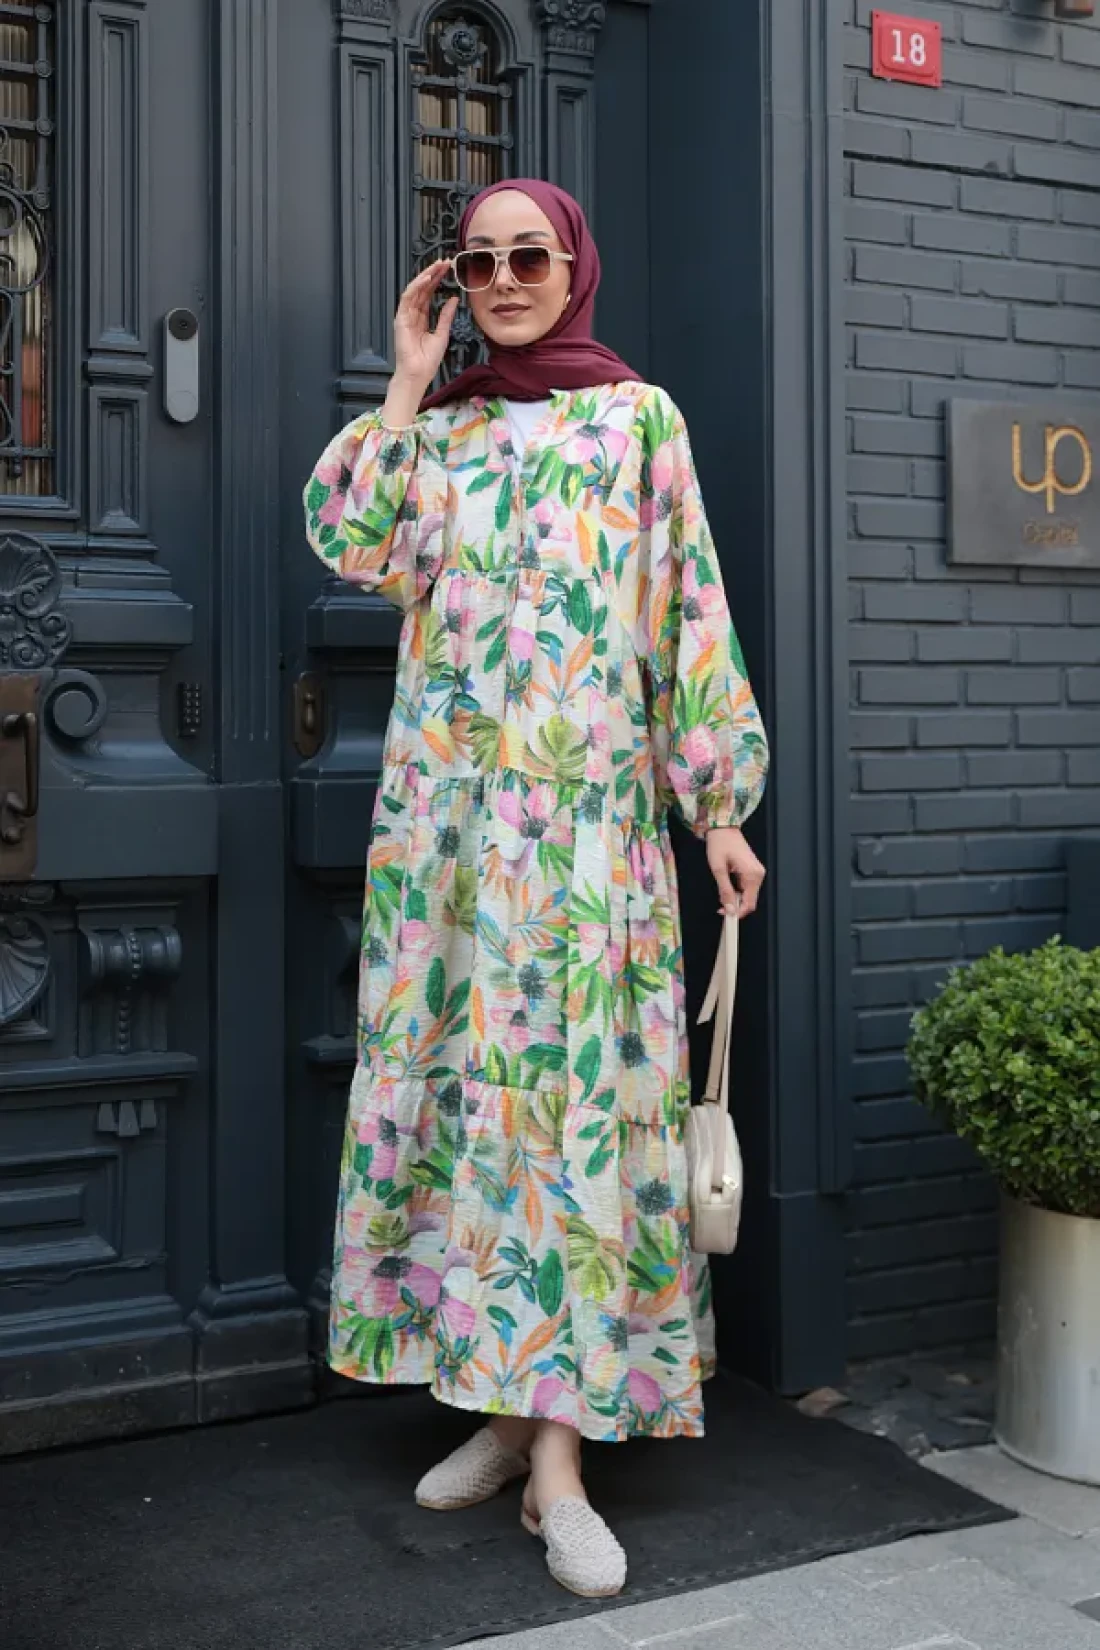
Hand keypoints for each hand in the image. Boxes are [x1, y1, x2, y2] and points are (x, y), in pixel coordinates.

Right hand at [392, 260, 459, 397]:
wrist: (418, 374)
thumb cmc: (427, 360)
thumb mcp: (442, 333)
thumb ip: (446, 316)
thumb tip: (454, 299)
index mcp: (421, 318)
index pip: (428, 294)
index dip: (437, 280)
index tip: (447, 269)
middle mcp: (412, 314)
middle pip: (422, 289)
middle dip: (433, 274)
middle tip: (444, 261)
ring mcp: (405, 316)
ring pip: (415, 290)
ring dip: (425, 276)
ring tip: (437, 266)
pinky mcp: (400, 319)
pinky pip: (408, 298)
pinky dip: (416, 287)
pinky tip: (426, 278)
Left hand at [706, 827, 765, 917]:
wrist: (723, 827)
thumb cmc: (720, 843)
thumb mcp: (718, 869)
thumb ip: (724, 890)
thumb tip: (729, 908)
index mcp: (752, 874)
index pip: (749, 903)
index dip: (738, 913)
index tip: (726, 915)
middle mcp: (757, 873)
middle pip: (750, 900)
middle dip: (736, 906)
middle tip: (721, 906)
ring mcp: (756, 871)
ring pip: (748, 894)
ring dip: (736, 898)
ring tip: (722, 895)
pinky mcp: (752, 870)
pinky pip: (747, 887)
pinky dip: (738, 891)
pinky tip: (728, 888)